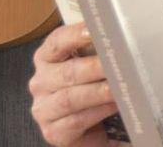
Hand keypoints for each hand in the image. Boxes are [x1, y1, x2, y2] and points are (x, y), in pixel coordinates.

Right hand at [28, 22, 119, 145]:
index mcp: (48, 58)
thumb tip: (121, 36)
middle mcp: (41, 82)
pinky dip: (97, 112)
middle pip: (67, 72)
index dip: (75, 35)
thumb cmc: (91, 89)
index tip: (94, 30)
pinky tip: (112, 107)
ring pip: (70, 98)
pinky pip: (75, 121)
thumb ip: (99, 50)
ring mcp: (44, 108)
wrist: (90, 127)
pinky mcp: (52, 131)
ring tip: (118, 88)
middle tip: (118, 64)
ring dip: (98, 92)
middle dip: (95, 67)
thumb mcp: (92, 65)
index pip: (57, 42)